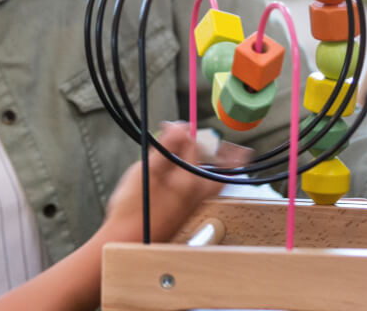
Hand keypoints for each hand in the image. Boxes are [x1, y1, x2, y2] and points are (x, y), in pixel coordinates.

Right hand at [100, 122, 228, 243]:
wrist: (126, 241)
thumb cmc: (134, 209)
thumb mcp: (147, 171)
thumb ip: (166, 149)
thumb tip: (181, 128)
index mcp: (189, 183)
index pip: (195, 150)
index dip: (185, 132)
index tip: (175, 125)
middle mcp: (195, 197)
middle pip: (220, 175)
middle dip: (229, 161)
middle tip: (240, 151)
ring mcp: (190, 207)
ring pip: (212, 186)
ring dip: (219, 172)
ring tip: (227, 162)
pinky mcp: (182, 214)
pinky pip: (203, 194)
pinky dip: (206, 182)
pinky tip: (194, 179)